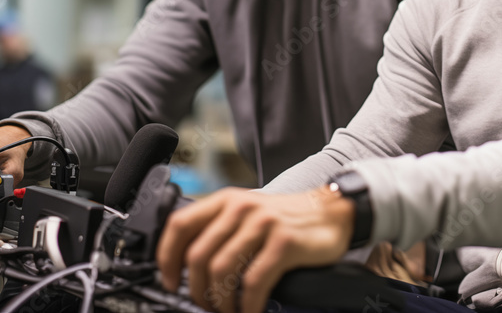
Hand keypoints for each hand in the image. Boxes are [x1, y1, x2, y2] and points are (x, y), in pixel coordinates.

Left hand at [156, 186, 354, 312]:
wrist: (334, 211)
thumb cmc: (289, 217)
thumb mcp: (250, 212)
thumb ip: (221, 228)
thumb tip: (188, 264)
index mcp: (227, 200)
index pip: (180, 225)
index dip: (167, 257)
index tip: (169, 281)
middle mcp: (241, 208)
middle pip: (197, 256)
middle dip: (196, 290)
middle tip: (204, 305)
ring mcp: (263, 224)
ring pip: (221, 270)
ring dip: (220, 300)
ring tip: (228, 310)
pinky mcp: (284, 242)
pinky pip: (254, 281)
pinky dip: (248, 304)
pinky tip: (251, 310)